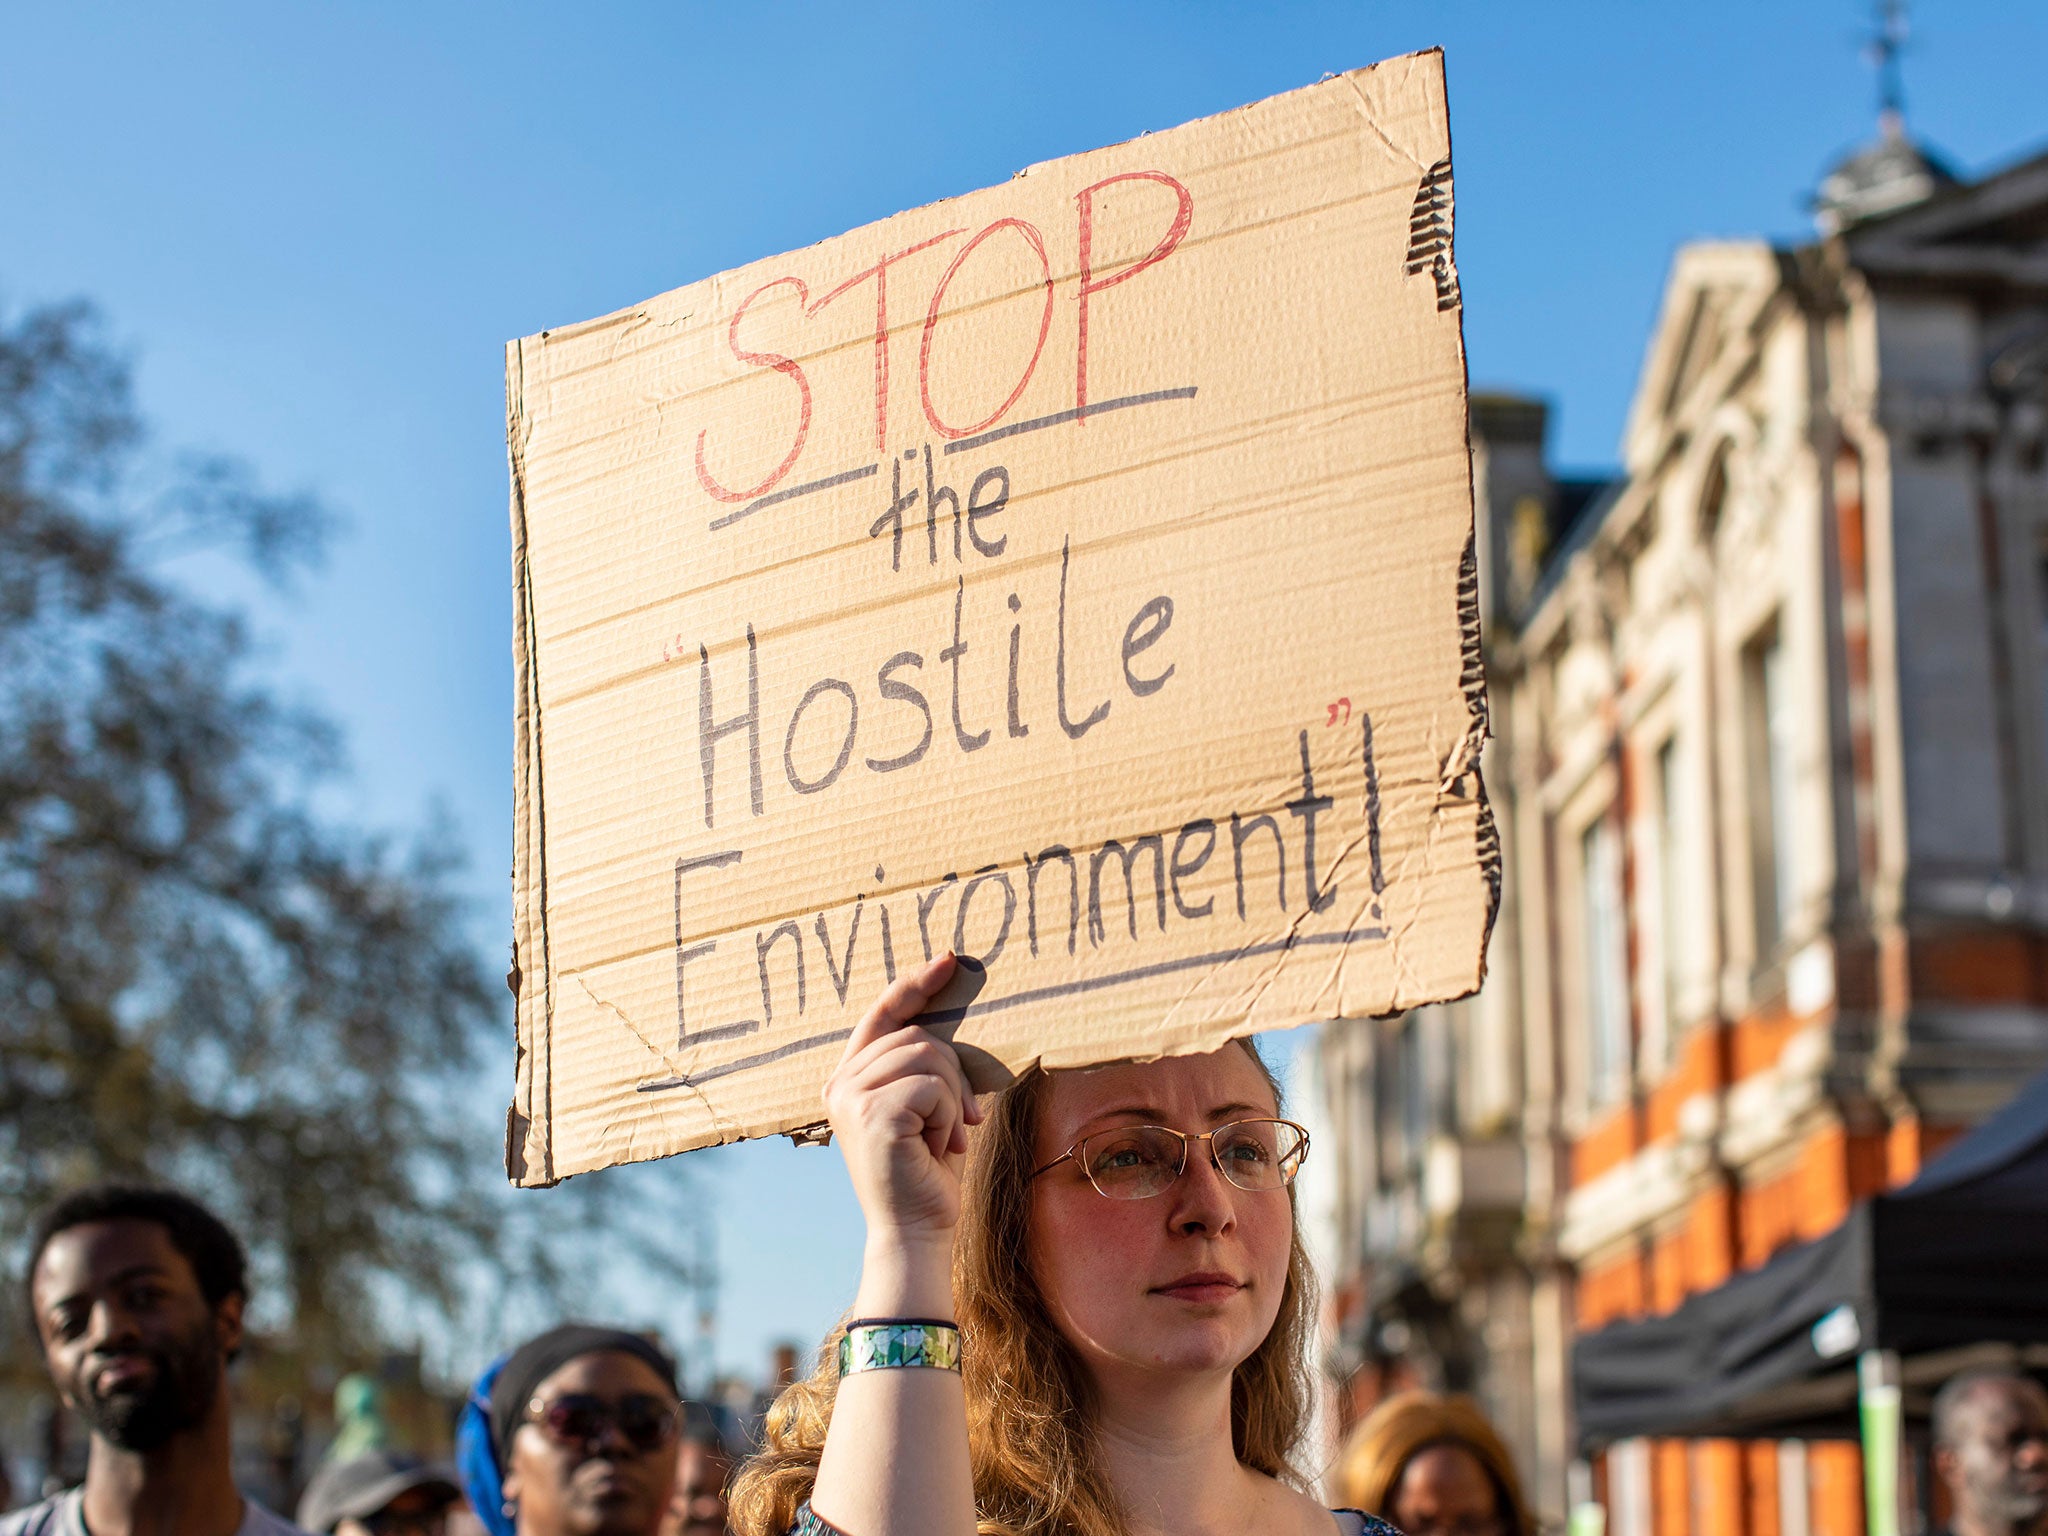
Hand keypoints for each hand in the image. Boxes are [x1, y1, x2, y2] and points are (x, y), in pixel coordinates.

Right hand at [824, 954, 985, 1250]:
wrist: (916, 1229)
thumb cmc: (926, 1170)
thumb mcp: (926, 1106)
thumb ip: (926, 1065)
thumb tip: (949, 1015)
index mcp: (850, 1078)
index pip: (883, 1014)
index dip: (916, 985)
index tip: (948, 962)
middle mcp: (841, 1083)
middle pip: (918, 1036)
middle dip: (954, 1075)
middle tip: (961, 1120)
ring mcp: (851, 1098)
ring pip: (928, 1057)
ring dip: (952, 1098)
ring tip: (944, 1137)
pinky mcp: (872, 1115)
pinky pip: (932, 1087)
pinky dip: (949, 1115)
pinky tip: (939, 1146)